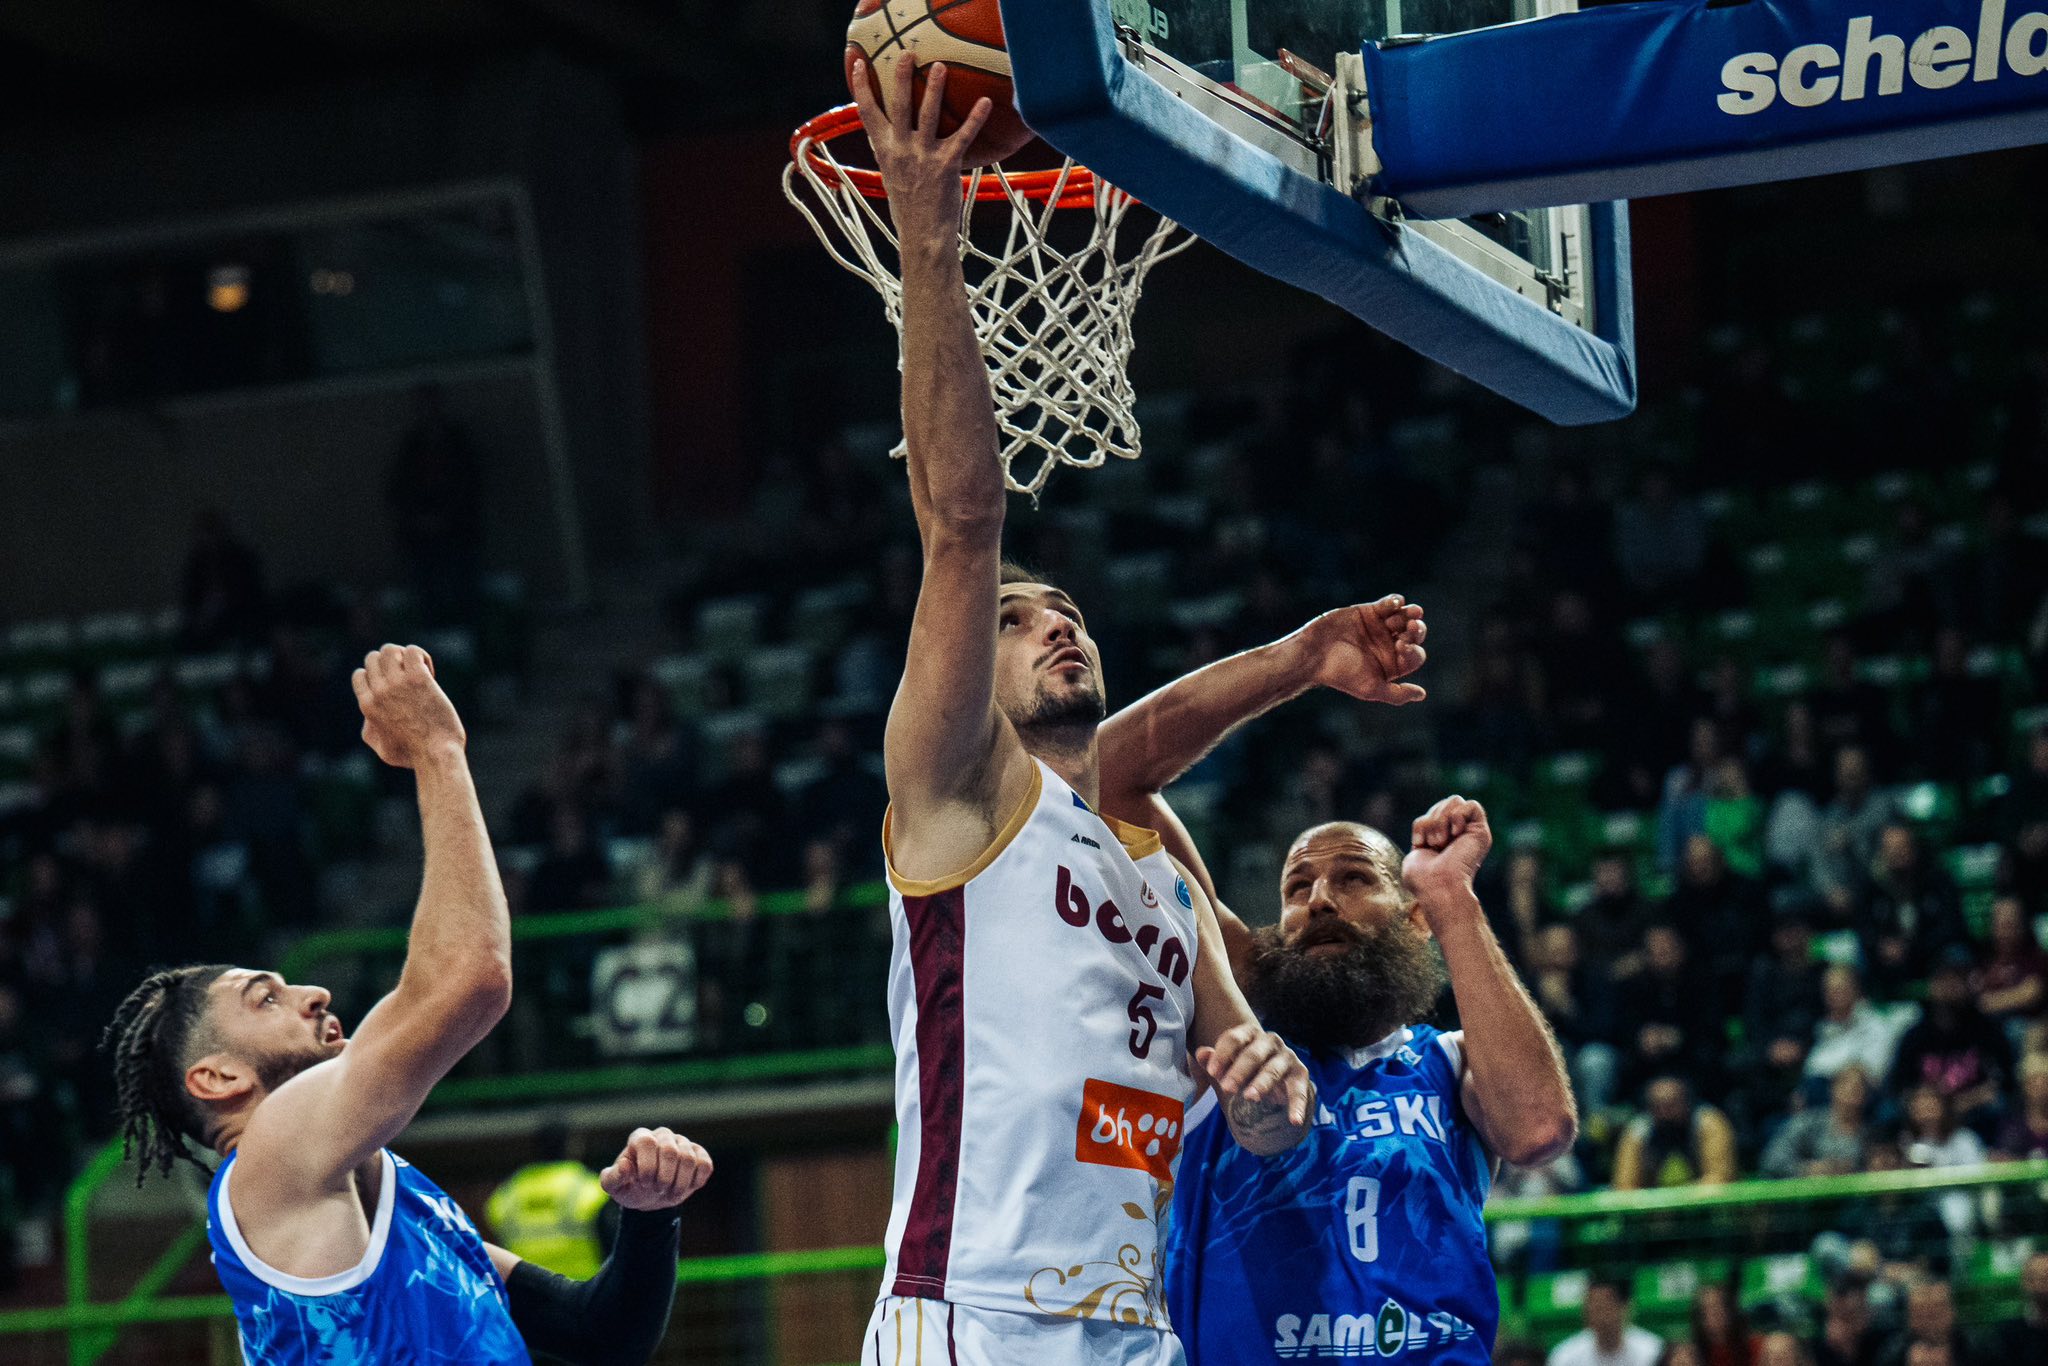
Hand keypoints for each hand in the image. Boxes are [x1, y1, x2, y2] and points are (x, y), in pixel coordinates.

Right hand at [351, 644, 463, 768]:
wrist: (436, 755)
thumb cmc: (413, 755)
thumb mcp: (382, 749)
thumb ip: (370, 730)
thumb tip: (369, 717)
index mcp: (367, 706)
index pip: (360, 674)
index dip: (378, 677)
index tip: (395, 689)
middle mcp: (378, 692)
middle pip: (374, 658)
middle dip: (392, 664)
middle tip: (410, 680)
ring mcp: (397, 684)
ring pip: (390, 650)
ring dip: (404, 656)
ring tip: (418, 672)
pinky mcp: (419, 679)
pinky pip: (413, 651)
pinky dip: (421, 656)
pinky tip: (429, 672)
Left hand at [599, 1127, 712, 1210]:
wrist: (649, 1195)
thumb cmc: (630, 1187)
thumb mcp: (615, 1188)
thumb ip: (612, 1178)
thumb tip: (624, 1165)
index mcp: (640, 1138)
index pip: (647, 1143)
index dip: (647, 1165)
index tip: (645, 1183)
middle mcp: (662, 1136)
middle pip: (670, 1151)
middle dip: (665, 1177)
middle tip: (658, 1191)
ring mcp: (682, 1143)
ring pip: (689, 1159)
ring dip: (680, 1183)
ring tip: (671, 1194)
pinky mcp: (699, 1154)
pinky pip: (705, 1164)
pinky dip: (697, 1180)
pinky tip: (686, 1187)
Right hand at [847, 52, 991, 233]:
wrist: (924, 236)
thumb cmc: (910, 209)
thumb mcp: (892, 178)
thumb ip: (892, 155)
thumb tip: (886, 140)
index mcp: (885, 152)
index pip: (868, 114)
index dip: (863, 88)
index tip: (860, 63)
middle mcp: (901, 150)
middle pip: (898, 106)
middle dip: (900, 77)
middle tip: (907, 53)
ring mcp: (923, 157)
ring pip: (928, 115)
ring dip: (934, 89)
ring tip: (941, 67)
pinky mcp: (946, 165)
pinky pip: (963, 136)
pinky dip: (975, 118)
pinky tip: (986, 102)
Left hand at [1198, 1023, 1312, 1126]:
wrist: (1271, 1079)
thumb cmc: (1242, 1069)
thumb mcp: (1225, 1065)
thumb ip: (1213, 1060)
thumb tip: (1202, 1054)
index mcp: (1249, 1033)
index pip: (1234, 1039)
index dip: (1222, 1055)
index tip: (1211, 1072)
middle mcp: (1270, 1040)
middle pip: (1253, 1054)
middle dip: (1239, 1071)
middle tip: (1226, 1088)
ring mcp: (1287, 1056)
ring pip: (1273, 1069)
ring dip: (1261, 1084)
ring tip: (1250, 1097)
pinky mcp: (1300, 1073)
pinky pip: (1299, 1089)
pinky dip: (1298, 1105)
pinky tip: (1294, 1120)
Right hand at [1293, 596, 1426, 705]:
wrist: (1314, 654)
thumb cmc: (1341, 674)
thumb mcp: (1371, 689)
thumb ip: (1397, 694)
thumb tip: (1422, 695)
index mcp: (1392, 663)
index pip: (1414, 654)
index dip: (1413, 648)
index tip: (1401, 645)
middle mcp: (1388, 645)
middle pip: (1413, 634)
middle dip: (1417, 629)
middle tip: (1412, 625)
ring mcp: (1379, 627)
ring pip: (1403, 616)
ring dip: (1410, 613)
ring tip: (1411, 611)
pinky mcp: (1368, 611)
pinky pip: (1388, 604)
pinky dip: (1394, 601)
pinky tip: (1395, 603)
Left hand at [1402, 796, 1491, 897]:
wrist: (1438, 886)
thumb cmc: (1423, 878)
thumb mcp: (1417, 850)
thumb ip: (1424, 832)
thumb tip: (1425, 820)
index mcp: (1444, 841)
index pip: (1431, 813)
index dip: (1423, 823)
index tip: (1420, 843)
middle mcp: (1459, 836)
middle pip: (1442, 804)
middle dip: (1432, 820)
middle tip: (1434, 843)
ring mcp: (1470, 833)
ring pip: (1455, 800)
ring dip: (1442, 819)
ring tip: (1441, 841)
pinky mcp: (1481, 832)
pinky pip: (1471, 805)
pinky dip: (1458, 815)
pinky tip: (1455, 833)